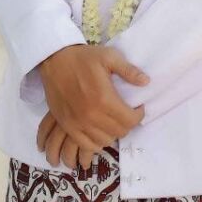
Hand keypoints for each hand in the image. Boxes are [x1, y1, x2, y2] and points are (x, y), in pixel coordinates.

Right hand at [37, 45, 148, 167]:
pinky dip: (96, 142)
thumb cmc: (84, 58)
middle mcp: (91, 116)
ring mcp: (78, 123)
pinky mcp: (67, 126)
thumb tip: (146, 82)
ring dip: (113, 133)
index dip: (139, 115)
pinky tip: (99, 130)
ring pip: (104, 141)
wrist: (55, 60)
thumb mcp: (109, 57)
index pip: (130, 120)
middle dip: (127, 124)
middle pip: (119, 132)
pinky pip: (86, 145)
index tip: (138, 107)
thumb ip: (129, 70)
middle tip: (126, 112)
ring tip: (113, 120)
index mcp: (104, 99)